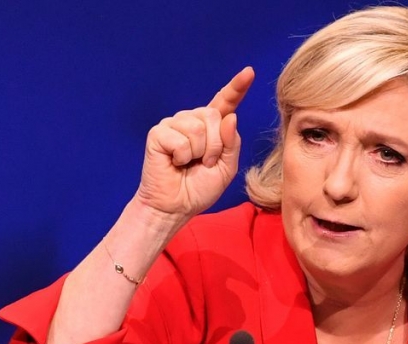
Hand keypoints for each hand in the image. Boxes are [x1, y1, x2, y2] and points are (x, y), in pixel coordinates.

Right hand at [134, 67, 254, 226]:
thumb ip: (232, 143)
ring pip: (198, 127)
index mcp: (210, 128)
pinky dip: (183, 156)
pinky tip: (175, 162)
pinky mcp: (158, 133)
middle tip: (204, 163)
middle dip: (215, 145)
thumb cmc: (199, 189)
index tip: (249, 72)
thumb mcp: (226, 168)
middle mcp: (191, 120)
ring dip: (199, 153)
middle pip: (213, 116)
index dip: (237, 87)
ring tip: (189, 164)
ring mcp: (173, 124)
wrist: (176, 206)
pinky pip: (181, 139)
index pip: (225, 103)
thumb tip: (230, 116)